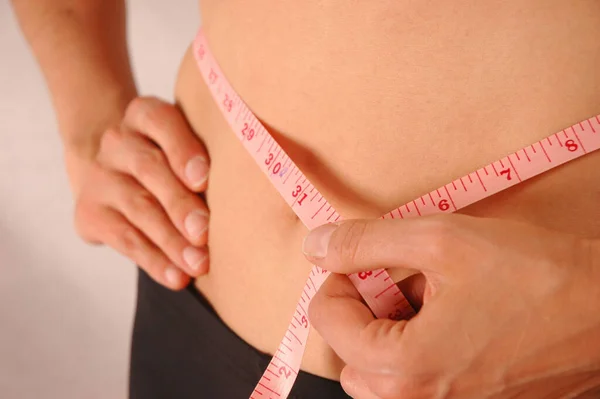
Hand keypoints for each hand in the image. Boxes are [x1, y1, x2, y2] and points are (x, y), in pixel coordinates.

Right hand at [68, 96, 209, 289]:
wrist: (117, 175)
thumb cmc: (172, 160)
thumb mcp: (188, 144)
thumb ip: (216, 154)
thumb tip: (264, 183)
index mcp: (145, 115)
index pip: (161, 122)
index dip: (183, 150)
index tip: (203, 180)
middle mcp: (118, 141)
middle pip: (150, 170)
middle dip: (180, 205)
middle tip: (205, 233)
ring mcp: (100, 176)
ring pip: (139, 209)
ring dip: (171, 241)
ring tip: (199, 264)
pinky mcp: (90, 213)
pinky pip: (125, 239)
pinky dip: (154, 261)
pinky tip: (177, 277)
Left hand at [304, 215, 599, 397]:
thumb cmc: (536, 276)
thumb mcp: (441, 240)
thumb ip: (367, 242)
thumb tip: (315, 245)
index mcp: (405, 366)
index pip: (326, 320)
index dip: (339, 277)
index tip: (367, 258)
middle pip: (348, 354)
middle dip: (361, 310)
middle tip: (400, 278)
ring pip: (378, 374)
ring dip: (388, 331)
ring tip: (431, 297)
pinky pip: (415, 383)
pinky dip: (415, 350)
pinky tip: (452, 319)